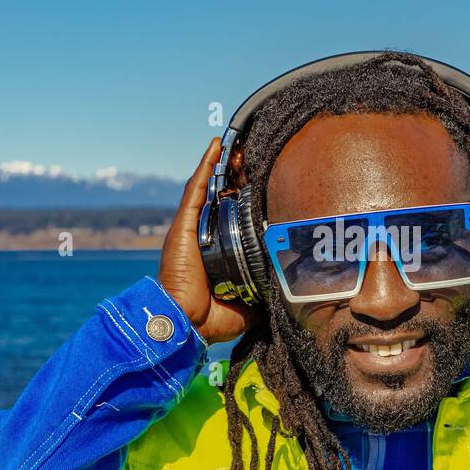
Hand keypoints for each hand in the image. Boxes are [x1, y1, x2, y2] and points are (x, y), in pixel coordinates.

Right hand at [158, 137, 255, 344]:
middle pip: (223, 197)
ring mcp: (192, 227)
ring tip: (239, 145)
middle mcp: (203, 235)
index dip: (248, 199)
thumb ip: (264, 296)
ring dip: (224, 165)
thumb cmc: (211, 318)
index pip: (235, 217)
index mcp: (218, 251)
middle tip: (255, 159)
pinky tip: (216, 145)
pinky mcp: (184, 223)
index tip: (264, 184)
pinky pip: (196, 188)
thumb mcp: (248, 305)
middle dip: (238, 176)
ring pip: (211, 186)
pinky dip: (206, 165)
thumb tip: (286, 295)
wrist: (186, 324)